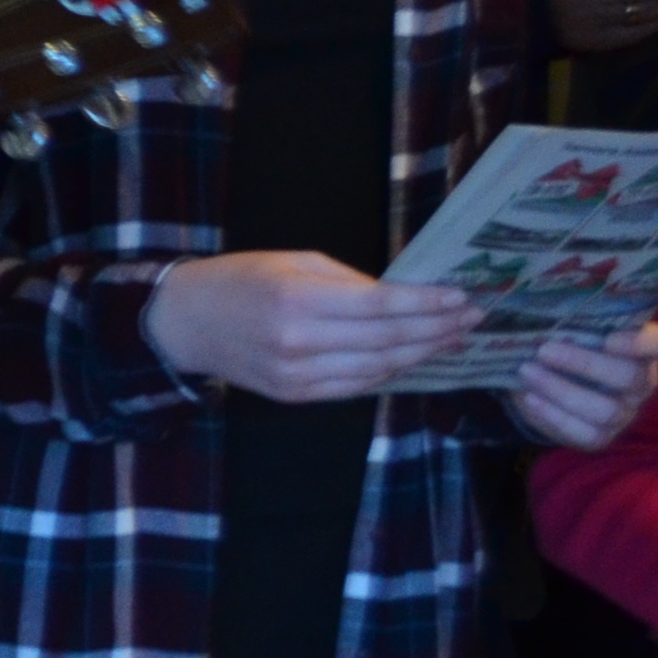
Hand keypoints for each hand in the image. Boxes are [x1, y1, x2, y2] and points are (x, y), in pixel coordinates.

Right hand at [145, 251, 475, 402]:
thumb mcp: (293, 261)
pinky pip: (355, 386)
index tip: (462, 298)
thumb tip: (401, 298)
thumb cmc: (240, 280)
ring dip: (421, 354)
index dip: (426, 304)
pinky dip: (389, 373)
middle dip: (436, 330)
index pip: (379, 306)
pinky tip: (411, 359)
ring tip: (452, 340)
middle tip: (472, 319)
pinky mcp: (294, 395)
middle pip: (386, 341)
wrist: (185, 322)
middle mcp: (298, 340)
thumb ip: (348, 282)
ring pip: (377, 369)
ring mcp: (296, 374)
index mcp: (296, 298)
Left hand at [510, 321, 657, 449]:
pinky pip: (585, 433)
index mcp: (640, 350)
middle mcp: (641, 383)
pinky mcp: (602, 436)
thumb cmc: (561, 345)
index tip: (610, 337)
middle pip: (628, 377)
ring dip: (562, 390)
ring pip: (605, 409)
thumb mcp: (566, 328)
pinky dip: (554, 416)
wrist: (546, 383)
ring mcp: (624, 412)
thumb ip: (566, 318)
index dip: (640, 342)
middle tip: (544, 349)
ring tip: (527, 372)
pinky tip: (529, 398)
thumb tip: (532, 299)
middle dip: (584, 363)